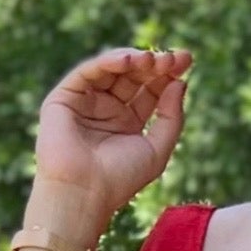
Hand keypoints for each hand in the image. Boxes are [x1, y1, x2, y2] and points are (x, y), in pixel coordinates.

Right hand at [31, 48, 190, 242]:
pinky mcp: (64, 98)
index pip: (151, 89)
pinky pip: (88, 72)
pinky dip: (107, 62)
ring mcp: (86, 102)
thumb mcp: (158, 150)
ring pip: (112, 69)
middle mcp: (107, 110)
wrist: (83, 193)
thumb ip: (172, 117)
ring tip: (151, 59)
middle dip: (154, 63)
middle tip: (172, 57)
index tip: (187, 60)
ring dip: (133, 59)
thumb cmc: (120, 179)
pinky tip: (127, 61)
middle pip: (134, 76)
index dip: (168, 73)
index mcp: (129, 123)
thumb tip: (181, 82)